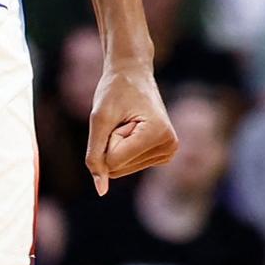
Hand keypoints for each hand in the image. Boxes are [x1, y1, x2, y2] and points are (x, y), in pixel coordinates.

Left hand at [85, 61, 177, 194]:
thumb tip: (100, 191)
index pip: (114, 160)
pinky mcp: (162, 156)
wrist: (132, 74)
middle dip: (110, 143)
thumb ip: (95, 154)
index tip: (120, 115)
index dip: (106, 138)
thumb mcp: (99, 118)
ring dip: (115, 145)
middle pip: (117, 167)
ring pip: (120, 169)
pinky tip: (132, 129)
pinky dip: (121, 148)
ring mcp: (168, 153)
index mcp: (159, 135)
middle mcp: (169, 147)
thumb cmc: (115, 90)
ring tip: (127, 122)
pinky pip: (127, 166)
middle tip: (122, 119)